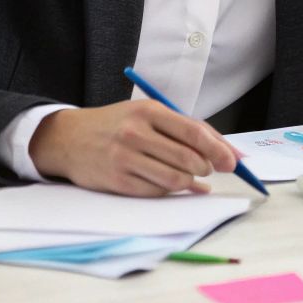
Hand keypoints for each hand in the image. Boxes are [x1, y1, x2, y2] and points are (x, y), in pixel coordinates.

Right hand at [28, 101, 238, 196]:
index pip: (194, 131)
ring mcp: (124, 158)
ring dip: (189, 181)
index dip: (219, 149)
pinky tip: (170, 184)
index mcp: (149, 111)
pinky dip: (170, 190)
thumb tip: (229, 154)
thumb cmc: (118, 124)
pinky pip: (156, 191)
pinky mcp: (116, 181)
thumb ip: (187, 130)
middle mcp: (136, 133)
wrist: (69, 138)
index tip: (233, 162)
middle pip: (188, 158)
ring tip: (189, 176)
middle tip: (208, 169)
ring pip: (175, 178)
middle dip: (206, 167)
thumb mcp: (149, 114)